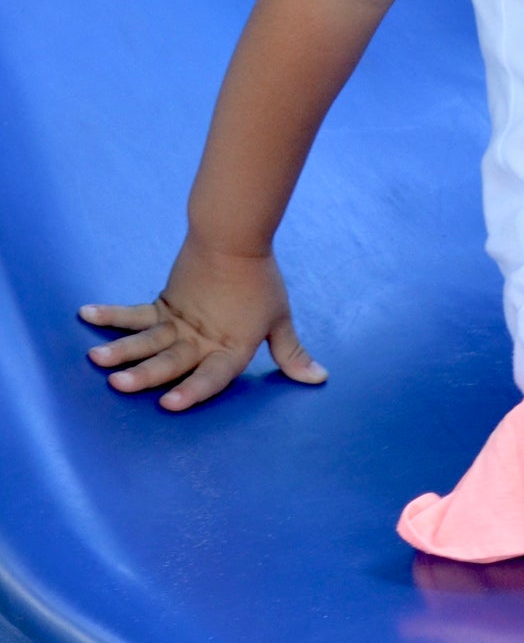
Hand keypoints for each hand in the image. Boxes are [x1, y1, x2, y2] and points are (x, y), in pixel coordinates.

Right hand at [79, 239, 325, 411]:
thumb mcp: (279, 319)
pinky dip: (111, 315)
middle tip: (119, 384)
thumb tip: (318, 378)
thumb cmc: (261, 283)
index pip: (211, 376)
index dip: (192, 391)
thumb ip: (291, 353)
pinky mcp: (164, 304)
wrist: (235, 237)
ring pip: (147, 340)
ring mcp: (178, 322)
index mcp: (230, 347)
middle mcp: (201, 340)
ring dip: (122, 350)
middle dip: (145, 374)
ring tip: (97, 360)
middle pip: (171, 360)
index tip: (169, 404)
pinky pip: (134, 314)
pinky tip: (86, 315)